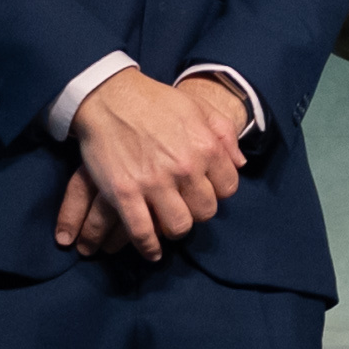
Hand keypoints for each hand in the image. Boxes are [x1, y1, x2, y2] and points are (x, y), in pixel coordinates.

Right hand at [60, 70, 249, 257]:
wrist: (109, 97)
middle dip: (198, 211)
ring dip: (176, 229)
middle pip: (205, 211)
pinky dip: (148, 247)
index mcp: (206, 146)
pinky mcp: (124, 193)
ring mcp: (154, 183)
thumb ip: (224, 134)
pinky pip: (142, 232)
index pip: (228, 188)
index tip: (204, 189)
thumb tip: (240, 163)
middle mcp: (185, 167)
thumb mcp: (198, 108)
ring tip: (169, 224)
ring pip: (179, 226)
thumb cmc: (155, 101)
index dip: (217, 191)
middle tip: (185, 205)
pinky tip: (151, 251)